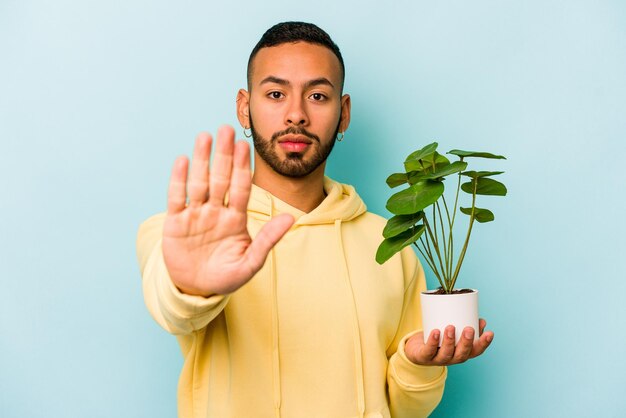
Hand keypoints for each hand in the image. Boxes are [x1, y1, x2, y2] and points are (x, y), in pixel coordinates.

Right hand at [162, 126, 294, 296]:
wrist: (197, 290)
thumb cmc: (227, 276)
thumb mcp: (251, 262)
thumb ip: (268, 240)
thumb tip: (290, 218)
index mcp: (235, 218)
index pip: (241, 187)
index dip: (243, 167)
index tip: (246, 146)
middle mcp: (216, 211)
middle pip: (220, 178)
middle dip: (224, 155)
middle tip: (226, 129)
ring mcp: (195, 215)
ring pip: (199, 182)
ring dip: (201, 160)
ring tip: (204, 137)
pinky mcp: (175, 222)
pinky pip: (177, 198)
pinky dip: (179, 180)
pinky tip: (182, 160)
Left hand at [404, 319, 493, 365]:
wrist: (415, 349)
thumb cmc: (439, 338)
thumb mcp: (454, 332)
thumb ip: (466, 325)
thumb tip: (481, 320)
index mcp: (461, 353)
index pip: (475, 352)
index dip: (483, 344)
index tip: (490, 333)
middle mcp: (451, 358)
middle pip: (461, 355)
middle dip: (466, 342)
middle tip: (469, 329)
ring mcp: (437, 359)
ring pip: (446, 354)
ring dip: (449, 341)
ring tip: (450, 327)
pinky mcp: (423, 357)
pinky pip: (428, 351)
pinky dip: (433, 341)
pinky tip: (436, 332)